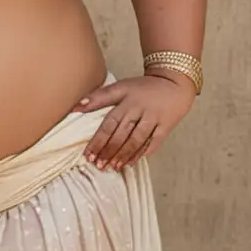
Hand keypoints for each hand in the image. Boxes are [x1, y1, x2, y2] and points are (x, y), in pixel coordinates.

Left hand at [78, 73, 194, 170]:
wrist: (175, 82)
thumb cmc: (143, 88)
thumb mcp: (121, 87)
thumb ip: (99, 97)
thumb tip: (75, 106)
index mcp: (126, 100)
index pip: (109, 123)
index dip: (98, 140)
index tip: (88, 155)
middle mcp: (140, 109)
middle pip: (122, 134)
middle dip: (109, 151)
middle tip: (98, 165)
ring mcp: (154, 118)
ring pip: (137, 140)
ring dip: (123, 155)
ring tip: (113, 167)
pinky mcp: (166, 126)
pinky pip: (153, 143)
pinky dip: (142, 153)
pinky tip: (131, 163)